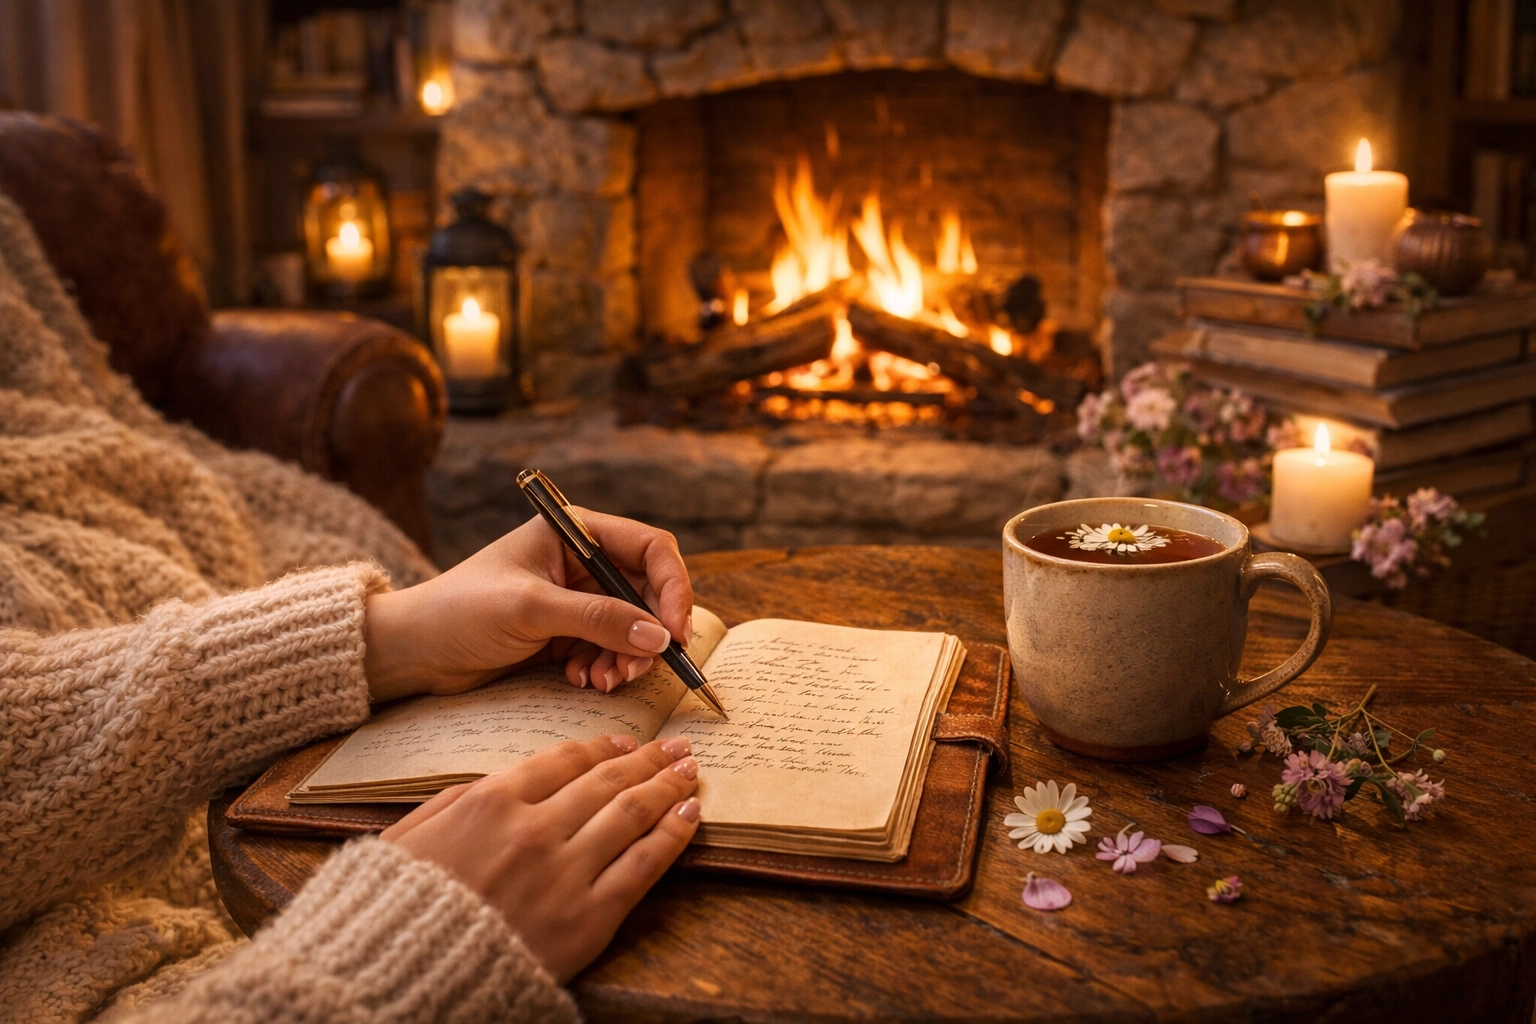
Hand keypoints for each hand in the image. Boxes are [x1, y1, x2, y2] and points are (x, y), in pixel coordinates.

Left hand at [364, 511, 692, 700]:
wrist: (413, 650)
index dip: (672, 587)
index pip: (650, 548)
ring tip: (604, 680)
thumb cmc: (461, 611)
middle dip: (649, 632)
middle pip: (648, 592)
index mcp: (576, 532)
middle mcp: (583, 562)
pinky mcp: (567, 633)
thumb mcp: (530, 609)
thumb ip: (597, 619)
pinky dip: (606, 667)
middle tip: (640, 667)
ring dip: (627, 656)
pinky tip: (582, 679)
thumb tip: (659, 636)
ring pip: (633, 626)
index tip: (675, 630)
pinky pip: (610, 649)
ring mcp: (576, 599)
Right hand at [381, 733, 700, 981]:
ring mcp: (565, 873)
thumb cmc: (398, 907)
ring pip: (632, 814)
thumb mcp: (413, 834)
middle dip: (646, 760)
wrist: (399, 975)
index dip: (602, 747)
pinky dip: (673, 834)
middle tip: (674, 747)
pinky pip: (644, 865)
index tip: (623, 743)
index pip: (564, 760)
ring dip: (667, 787)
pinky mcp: (588, 919)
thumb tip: (504, 782)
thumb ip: (462, 800)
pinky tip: (690, 814)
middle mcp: (535, 829)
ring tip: (689, 772)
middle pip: (606, 781)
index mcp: (491, 801)